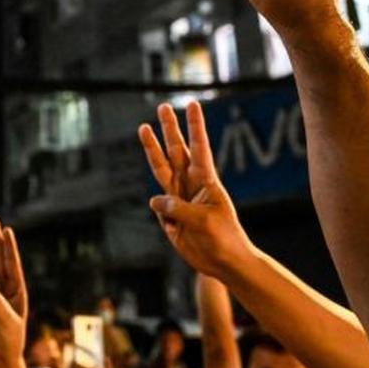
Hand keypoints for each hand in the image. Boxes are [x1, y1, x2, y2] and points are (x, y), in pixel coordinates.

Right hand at [138, 102, 254, 279]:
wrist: (225, 263)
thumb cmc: (224, 239)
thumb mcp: (203, 221)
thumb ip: (177, 208)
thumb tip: (155, 200)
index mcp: (206, 180)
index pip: (199, 147)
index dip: (195, 126)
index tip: (192, 104)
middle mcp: (191, 184)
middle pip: (176, 150)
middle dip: (170, 128)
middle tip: (163, 106)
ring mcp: (179, 198)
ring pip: (161, 168)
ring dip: (152, 148)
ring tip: (143, 127)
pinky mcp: (170, 216)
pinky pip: (158, 205)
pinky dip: (158, 207)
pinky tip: (165, 215)